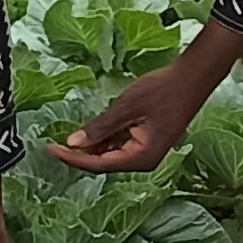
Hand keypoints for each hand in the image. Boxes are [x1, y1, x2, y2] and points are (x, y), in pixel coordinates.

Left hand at [46, 23, 242, 173]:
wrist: (192, 78)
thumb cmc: (163, 90)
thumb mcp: (126, 107)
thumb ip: (99, 127)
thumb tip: (73, 143)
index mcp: (142, 158)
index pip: (98, 164)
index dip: (72, 158)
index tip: (51, 149)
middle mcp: (144, 160)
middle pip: (103, 162)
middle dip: (79, 154)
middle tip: (54, 143)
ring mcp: (146, 151)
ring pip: (110, 154)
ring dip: (90, 146)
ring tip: (67, 136)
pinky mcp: (146, 141)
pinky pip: (119, 144)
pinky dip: (103, 139)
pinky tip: (89, 130)